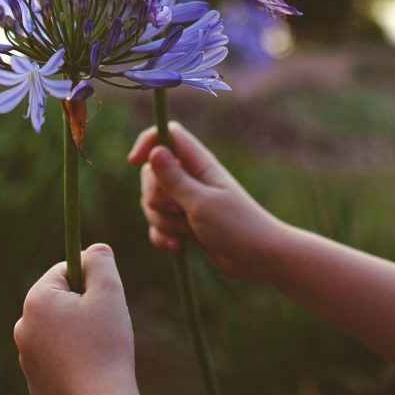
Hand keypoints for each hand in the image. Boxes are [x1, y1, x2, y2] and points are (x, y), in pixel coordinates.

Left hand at [13, 244, 135, 394]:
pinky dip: (72, 361)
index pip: (64, 272)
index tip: (104, 298)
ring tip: (97, 351)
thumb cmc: (106, 344)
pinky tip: (89, 373)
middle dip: (82, 308)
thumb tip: (94, 249)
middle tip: (104, 326)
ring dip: (77, 334)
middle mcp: (23, 327)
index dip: (89, 280)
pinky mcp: (35, 385)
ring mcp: (26, 359)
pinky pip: (55, 360)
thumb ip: (100, 260)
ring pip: (57, 332)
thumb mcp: (109, 291)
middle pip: (59, 302)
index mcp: (36, 300)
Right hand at [128, 121, 285, 282]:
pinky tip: (178, 246)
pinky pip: (157, 225)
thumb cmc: (237, 227)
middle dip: (155, 196)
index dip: (148, 142)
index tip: (135, 162)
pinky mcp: (184, 223)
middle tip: (179, 210)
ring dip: (161, 220)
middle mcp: (190, 178)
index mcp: (198, 164)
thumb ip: (174, 179)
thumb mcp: (201, 202)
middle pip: (150, 173)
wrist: (260, 259)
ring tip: (186, 231)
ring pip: (151, 202)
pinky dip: (162, 236)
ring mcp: (186, 201)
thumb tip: (154, 150)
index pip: (166, 136)